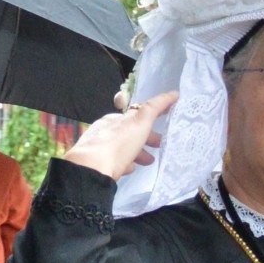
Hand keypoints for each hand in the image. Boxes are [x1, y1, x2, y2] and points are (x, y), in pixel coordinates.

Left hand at [64, 90, 178, 181]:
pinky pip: (114, 160)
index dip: (153, 114)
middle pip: (130, 131)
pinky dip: (125, 161)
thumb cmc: (118, 144)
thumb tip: (172, 93)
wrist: (91, 168)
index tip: (166, 118)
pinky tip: (130, 168)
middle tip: (159, 145)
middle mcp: (107, 129)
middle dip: (146, 137)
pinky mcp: (97, 162)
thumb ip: (155, 108)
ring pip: (122, 146)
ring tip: (148, 161)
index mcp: (117, 118)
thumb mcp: (139, 122)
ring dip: (137, 151)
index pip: (138, 112)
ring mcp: (100, 146)